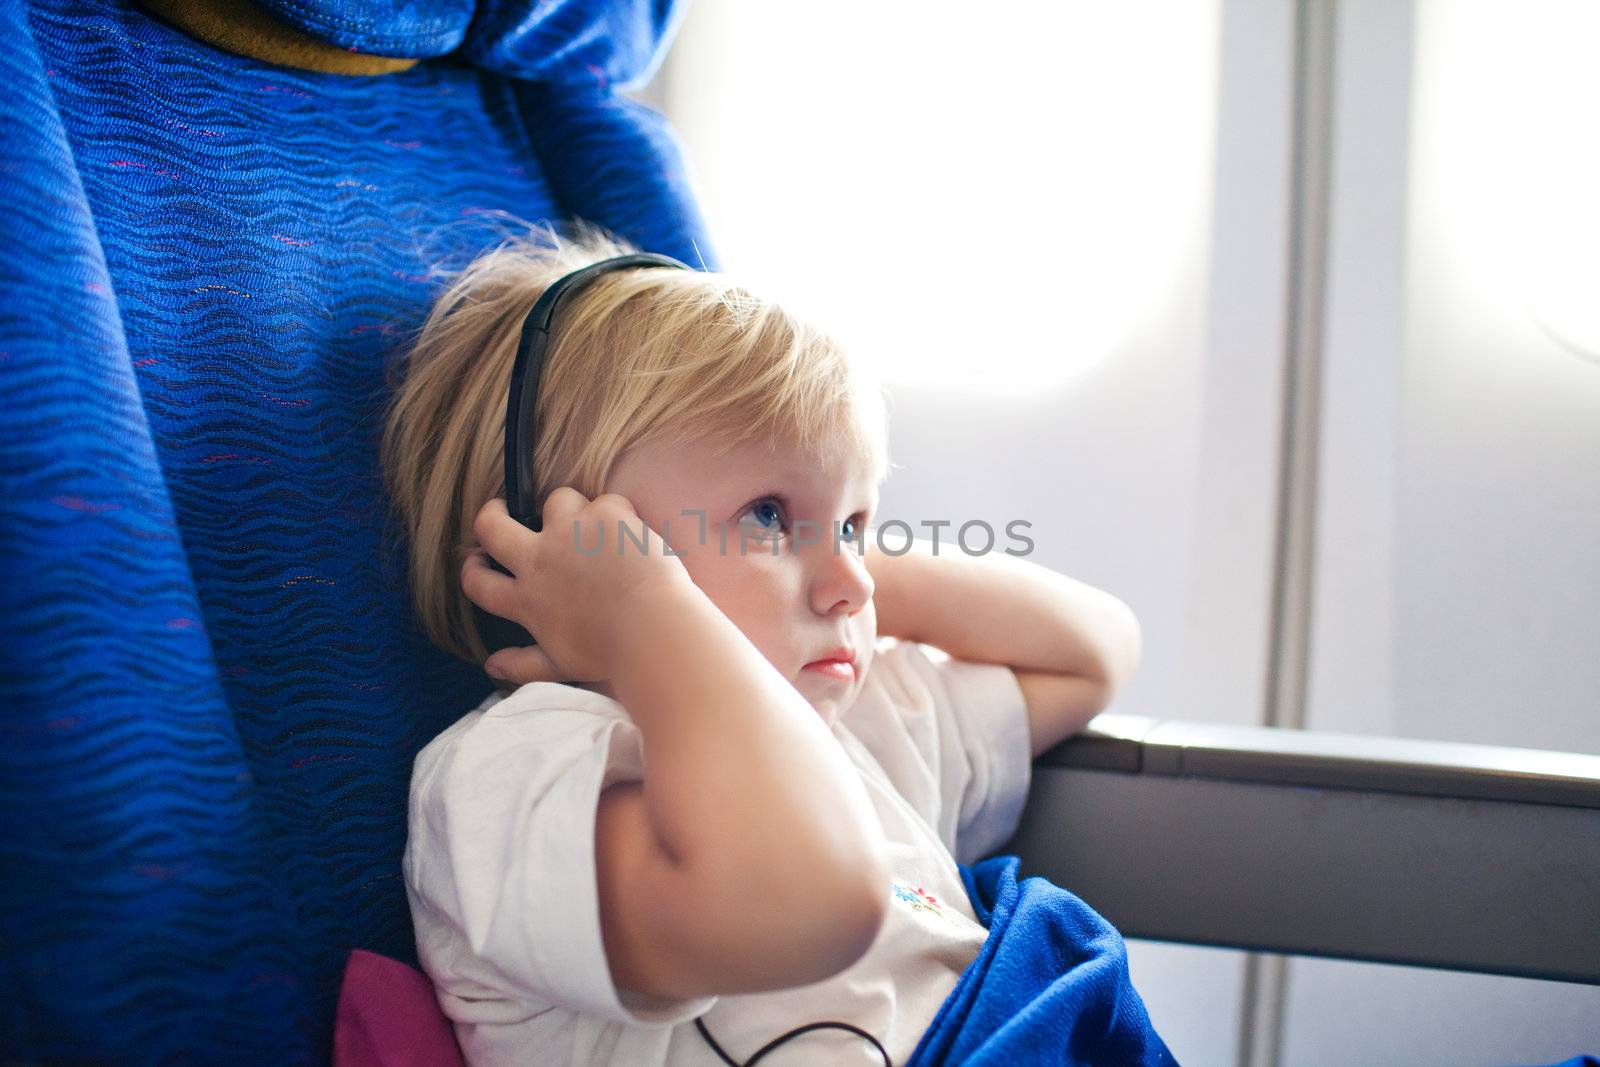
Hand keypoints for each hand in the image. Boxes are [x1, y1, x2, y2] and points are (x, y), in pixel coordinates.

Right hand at [461, 489, 691, 685]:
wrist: (652, 629)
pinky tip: (635, 539)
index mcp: (528, 600)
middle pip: (491, 525)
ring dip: (570, 509)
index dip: (472, 570)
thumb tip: (492, 667)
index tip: (477, 562)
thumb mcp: (560, 665)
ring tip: (592, 526)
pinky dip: (620, 516)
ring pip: (555, 500)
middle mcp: (540, 561)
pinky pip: (607, 502)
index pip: (479, 582)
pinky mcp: (604, 514)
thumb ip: (522, 665)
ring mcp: (570, 532)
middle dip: (492, 513)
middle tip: (502, 510)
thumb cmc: (610, 653)